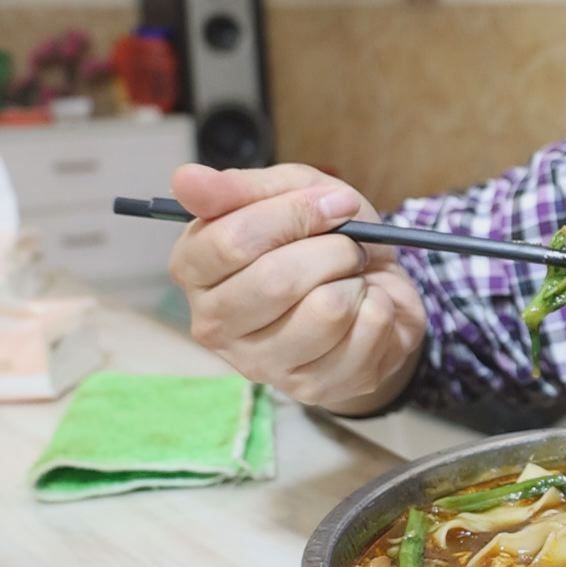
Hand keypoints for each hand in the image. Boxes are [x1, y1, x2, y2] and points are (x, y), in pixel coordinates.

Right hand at [168, 163, 426, 408]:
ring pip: (326, 311)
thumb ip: (239, 187)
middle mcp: (213, 324)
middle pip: (275, 281)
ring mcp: (260, 364)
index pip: (231, 241)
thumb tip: (184, 178)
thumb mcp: (288, 192)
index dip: (294, 214)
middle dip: (332, 250)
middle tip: (347, 247)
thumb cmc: (320, 238)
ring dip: (355, 282)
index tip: (332, 204)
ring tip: (350, 280)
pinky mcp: (311, 388)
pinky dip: (381, 309)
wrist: (374, 288)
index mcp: (195, 269)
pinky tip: (365, 310)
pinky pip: (366, 332)